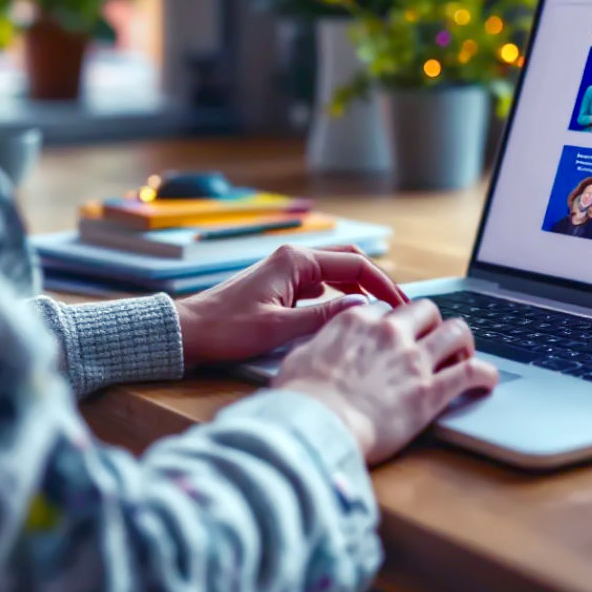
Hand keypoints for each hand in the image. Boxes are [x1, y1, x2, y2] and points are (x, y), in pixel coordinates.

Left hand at [175, 245, 407, 367]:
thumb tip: (363, 310)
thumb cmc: (227, 330)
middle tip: (398, 308)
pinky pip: (320, 286)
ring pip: (336, 273)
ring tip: (379, 315)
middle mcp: (293, 259)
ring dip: (358, 290)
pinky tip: (347, 317)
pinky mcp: (281, 286)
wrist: (189, 332)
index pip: (356, 264)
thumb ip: (324, 316)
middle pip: (349, 262)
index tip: (402, 306)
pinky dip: (339, 297)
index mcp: (296, 260)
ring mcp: (287, 272)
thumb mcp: (279, 328)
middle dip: (375, 282)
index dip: (384, 284)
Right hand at [274, 300, 499, 464]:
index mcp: (356, 322)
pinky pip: (472, 373)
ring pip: (455, 331)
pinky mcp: (431, 391)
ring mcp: (413, 360)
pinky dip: (485, 375)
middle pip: (426, 310)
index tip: (395, 333)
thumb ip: (316, 346)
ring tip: (463, 355)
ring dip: (463, 341)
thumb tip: (315, 348)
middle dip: (432, 323)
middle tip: (431, 341)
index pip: (385, 307)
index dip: (393, 321)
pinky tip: (487, 381)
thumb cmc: (300, 400)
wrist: (315, 426)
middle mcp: (389, 333)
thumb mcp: (297, 360)